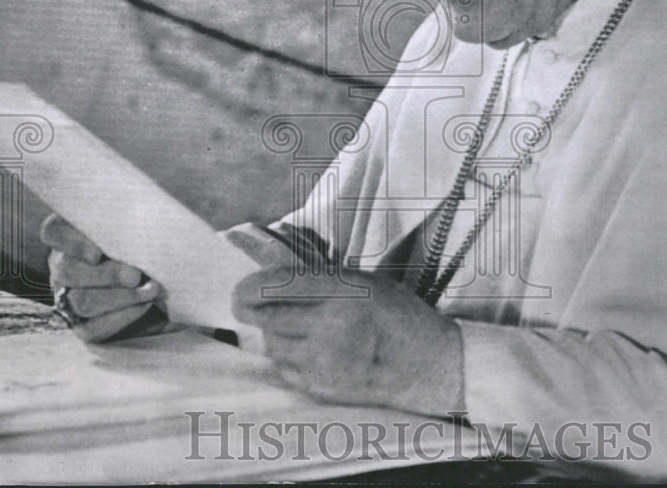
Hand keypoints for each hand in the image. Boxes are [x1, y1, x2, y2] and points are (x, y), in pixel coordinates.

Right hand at [40, 213, 163, 341]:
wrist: (177, 283)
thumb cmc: (161, 243)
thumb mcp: (156, 225)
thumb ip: (146, 218)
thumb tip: (157, 212)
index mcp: (75, 232)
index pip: (54, 232)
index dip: (71, 241)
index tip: (97, 253)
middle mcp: (65, 264)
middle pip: (66, 270)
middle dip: (105, 275)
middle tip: (137, 276)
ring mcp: (70, 297)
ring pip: (79, 300)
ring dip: (118, 297)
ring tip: (150, 291)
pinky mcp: (85, 325)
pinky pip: (92, 328)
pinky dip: (121, 317)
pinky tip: (144, 306)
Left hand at [232, 265, 463, 415]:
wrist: (428, 364)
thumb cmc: (397, 315)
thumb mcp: (364, 281)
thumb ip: (320, 280)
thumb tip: (271, 278)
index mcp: (343, 290)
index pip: (278, 286)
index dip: (250, 287)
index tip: (239, 289)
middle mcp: (331, 325)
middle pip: (267, 318)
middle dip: (252, 311)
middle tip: (246, 307)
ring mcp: (325, 361)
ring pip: (273, 345)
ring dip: (273, 334)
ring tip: (291, 327)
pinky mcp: (323, 388)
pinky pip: (285, 370)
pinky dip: (286, 359)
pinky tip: (306, 350)